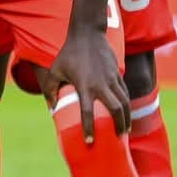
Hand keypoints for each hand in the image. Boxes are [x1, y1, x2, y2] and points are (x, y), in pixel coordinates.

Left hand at [44, 27, 129, 141]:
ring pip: (124, 102)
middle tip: (119, 138)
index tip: (90, 141)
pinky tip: (125, 113)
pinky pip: (125, 93)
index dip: (88, 128)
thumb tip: (51, 108)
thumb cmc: (68, 54)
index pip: (87, 112)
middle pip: (115, 109)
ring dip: (127, 117)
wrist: (87, 34)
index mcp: (84, 85)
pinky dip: (126, 104)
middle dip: (119, 125)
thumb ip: (50, 89)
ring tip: (125, 130)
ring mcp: (112, 79)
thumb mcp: (55, 70)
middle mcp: (101, 84)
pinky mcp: (118, 74)